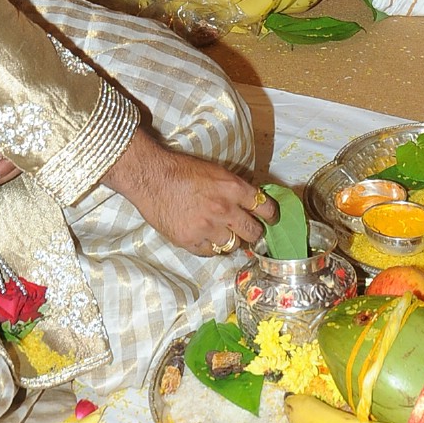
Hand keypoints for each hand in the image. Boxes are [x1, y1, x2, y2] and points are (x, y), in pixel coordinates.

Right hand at [103, 130, 276, 256]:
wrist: (151, 178)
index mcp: (233, 188)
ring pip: (234, 245)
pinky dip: (211, 247)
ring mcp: (208, 228)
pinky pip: (212, 252)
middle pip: (254, 233)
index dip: (272, 216)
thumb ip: (235, 188)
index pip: (265, 208)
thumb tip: (251, 202)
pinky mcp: (191, 241)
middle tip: (250, 232)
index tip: (271, 219)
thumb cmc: (182, 170)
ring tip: (222, 233)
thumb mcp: (215, 171)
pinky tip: (205, 237)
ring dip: (230, 240)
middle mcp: (224, 209)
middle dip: (254, 233)